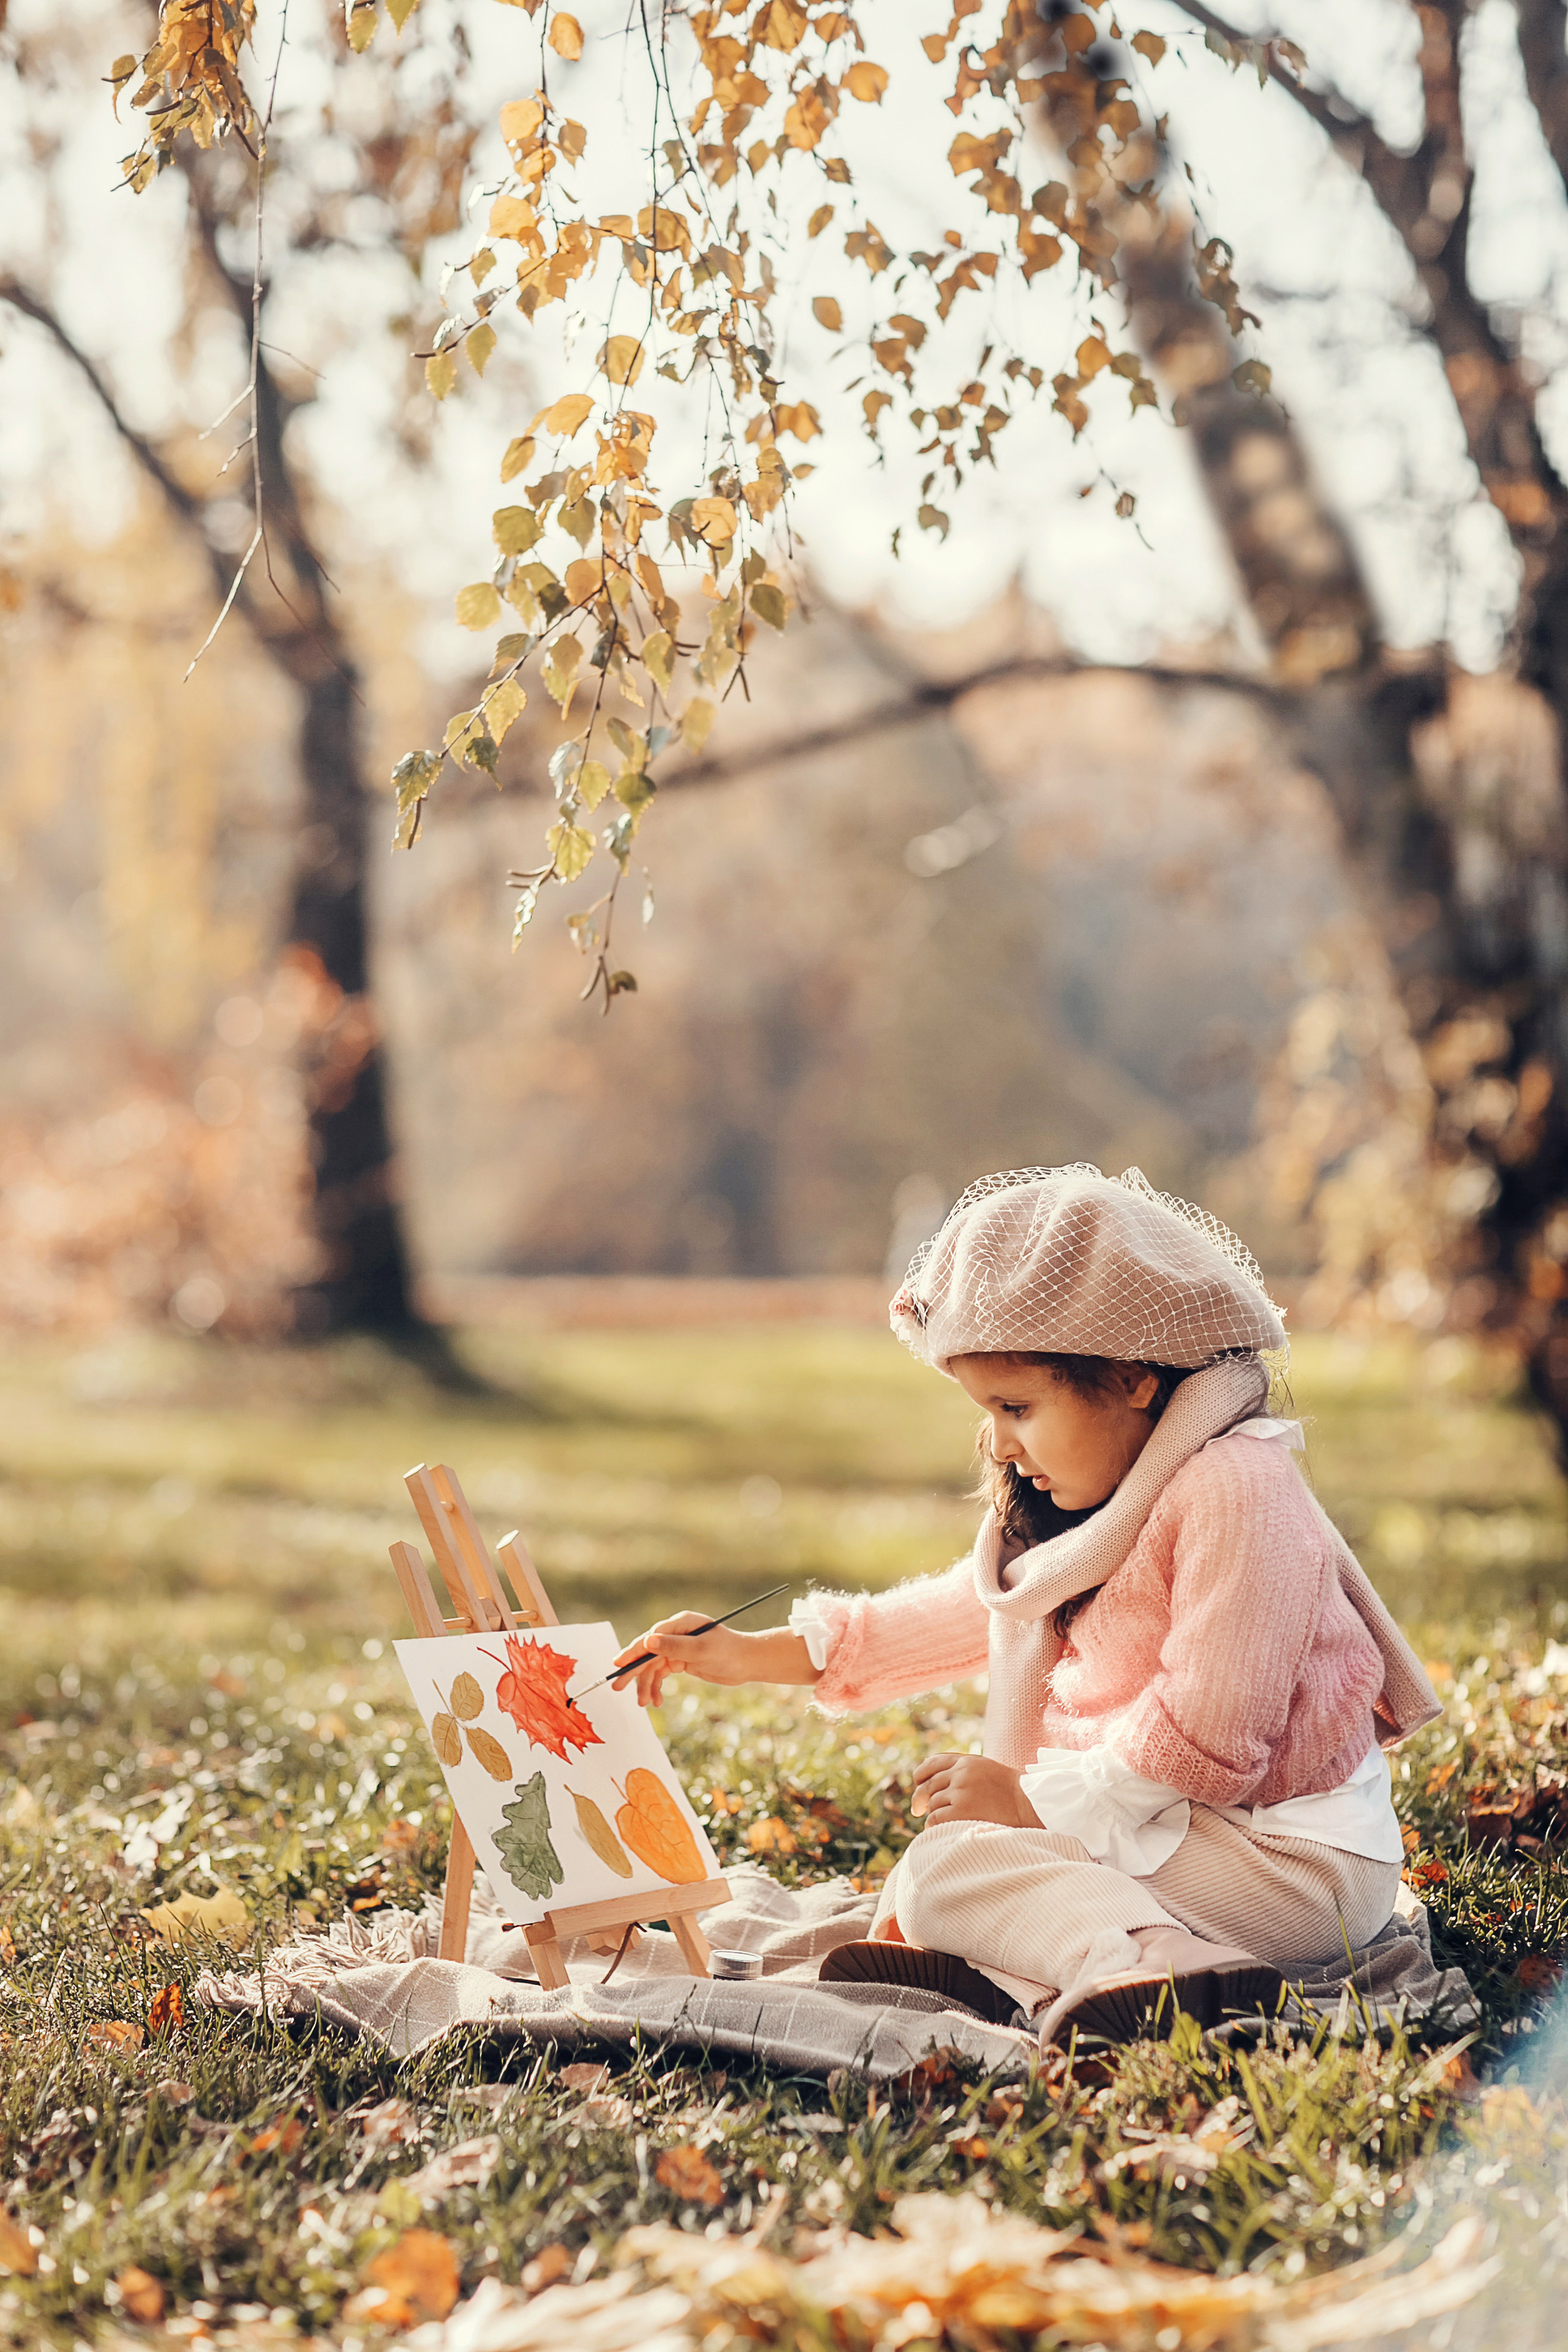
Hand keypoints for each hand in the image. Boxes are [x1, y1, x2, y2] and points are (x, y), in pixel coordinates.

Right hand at [609, 1618, 817, 1707]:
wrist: (747, 1662)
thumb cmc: (729, 1651)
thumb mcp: (701, 1650)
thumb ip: (674, 1646)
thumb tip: (648, 1641)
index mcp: (680, 1624)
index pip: (650, 1638)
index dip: (633, 1652)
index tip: (618, 1664)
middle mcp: (676, 1634)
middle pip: (647, 1652)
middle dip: (634, 1671)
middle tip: (618, 1688)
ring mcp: (678, 1647)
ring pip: (653, 1666)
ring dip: (647, 1684)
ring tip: (644, 1704)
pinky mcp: (681, 1660)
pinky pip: (662, 1673)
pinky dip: (657, 1687)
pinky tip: (656, 1701)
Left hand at [912, 1751, 1042, 1829]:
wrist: (1030, 1804)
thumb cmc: (1010, 1791)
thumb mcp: (986, 1770)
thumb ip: (963, 1771)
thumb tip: (933, 1782)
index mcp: (967, 1762)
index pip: (932, 1764)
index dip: (921, 1775)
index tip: (918, 1784)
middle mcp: (961, 1774)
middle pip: (928, 1786)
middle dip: (920, 1798)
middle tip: (917, 1810)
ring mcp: (961, 1792)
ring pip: (932, 1805)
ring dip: (933, 1814)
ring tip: (943, 1822)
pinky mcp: (962, 1811)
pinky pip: (935, 1819)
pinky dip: (934, 1826)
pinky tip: (939, 1830)